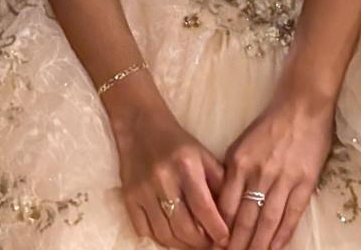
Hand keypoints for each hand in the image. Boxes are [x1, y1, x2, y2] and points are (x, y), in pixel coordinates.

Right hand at [108, 89, 228, 246]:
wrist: (139, 123)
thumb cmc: (177, 142)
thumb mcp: (204, 156)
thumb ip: (220, 184)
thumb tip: (232, 218)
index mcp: (187, 166)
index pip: (204, 209)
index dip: (217, 231)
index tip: (226, 240)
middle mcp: (163, 179)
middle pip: (184, 228)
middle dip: (201, 244)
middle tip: (210, 245)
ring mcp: (143, 189)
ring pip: (164, 234)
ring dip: (181, 245)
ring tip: (192, 243)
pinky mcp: (128, 196)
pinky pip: (143, 230)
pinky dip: (159, 239)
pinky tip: (170, 234)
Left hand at [218, 89, 334, 249]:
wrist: (302, 106)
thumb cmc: (269, 125)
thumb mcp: (242, 144)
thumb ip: (232, 172)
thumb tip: (221, 202)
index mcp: (238, 162)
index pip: (225, 204)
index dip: (220, 228)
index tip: (214, 245)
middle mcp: (258, 172)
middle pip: (244, 218)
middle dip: (236, 243)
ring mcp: (282, 179)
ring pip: (267, 221)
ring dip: (258, 244)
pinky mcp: (304, 182)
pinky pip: (291, 214)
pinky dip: (283, 234)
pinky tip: (276, 248)